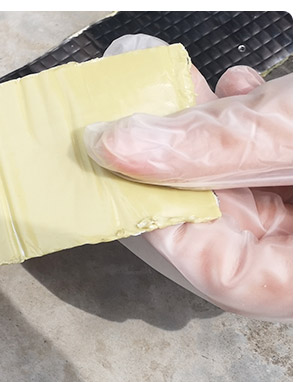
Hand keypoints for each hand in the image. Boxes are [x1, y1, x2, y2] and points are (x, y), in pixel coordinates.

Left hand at [84, 35, 291, 321]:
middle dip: (172, 168)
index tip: (118, 175)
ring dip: (201, 137)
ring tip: (172, 93)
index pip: (220, 273)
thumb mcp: (297, 133)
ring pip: (238, 190)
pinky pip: (265, 165)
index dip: (161, 224)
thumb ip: (213, 145)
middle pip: (221, 229)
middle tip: (124, 128)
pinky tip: (235, 90)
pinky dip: (243, 126)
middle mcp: (300, 256)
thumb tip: (116, 145)